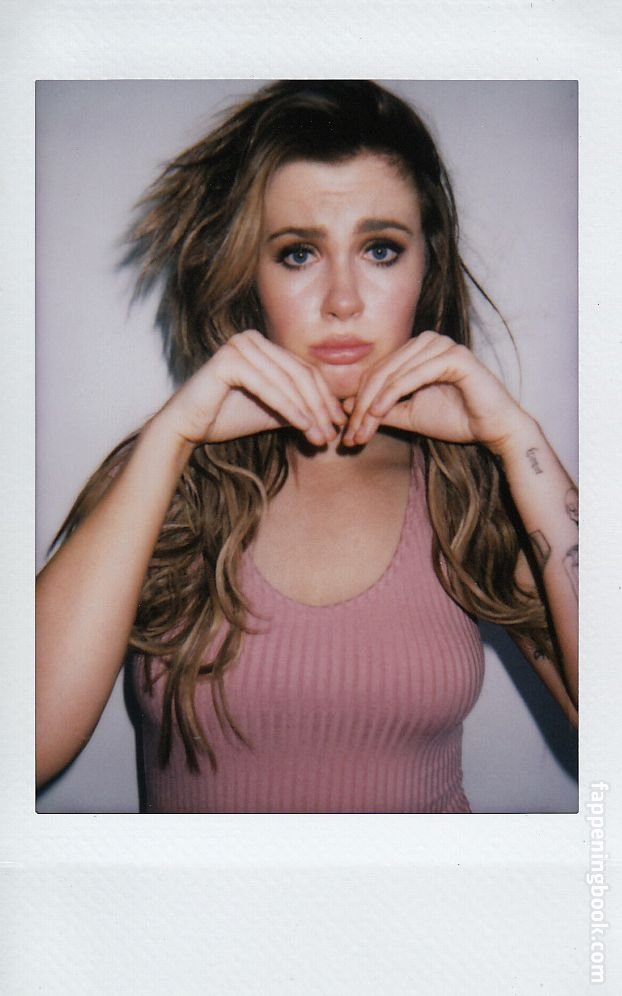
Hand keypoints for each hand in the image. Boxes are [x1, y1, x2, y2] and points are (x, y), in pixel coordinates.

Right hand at [155, 329, 345, 446]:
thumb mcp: (272, 411)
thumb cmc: (226, 418)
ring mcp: (239, 346)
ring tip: (321, 436)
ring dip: (308, 411)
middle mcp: (251, 339)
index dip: (325, 398)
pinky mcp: (229, 360)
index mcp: (263, 345)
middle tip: (332, 433)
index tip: (337, 423)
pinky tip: (303, 426)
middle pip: (299, 374)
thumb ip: (299, 408)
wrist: (187, 428)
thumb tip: (333, 417)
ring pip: (288, 381)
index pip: (304, 370)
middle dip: (320, 406)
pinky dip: (289, 408)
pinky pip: (269, 387)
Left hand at [342, 331, 531, 454]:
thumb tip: (347, 408)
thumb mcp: (410, 415)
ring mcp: (441, 345)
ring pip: (392, 375)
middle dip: (361, 406)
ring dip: (372, 404)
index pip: (377, 372)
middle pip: (381, 372)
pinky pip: (412, 376)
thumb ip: (382, 409)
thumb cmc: (456, 419)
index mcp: (418, 350)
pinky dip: (391, 395)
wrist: (493, 429)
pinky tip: (377, 414)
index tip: (349, 433)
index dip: (358, 402)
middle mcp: (428, 341)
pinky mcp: (454, 356)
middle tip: (351, 435)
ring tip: (361, 430)